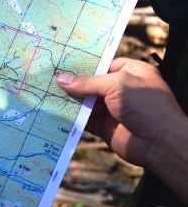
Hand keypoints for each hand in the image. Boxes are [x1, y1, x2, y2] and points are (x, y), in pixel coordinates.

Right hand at [56, 57, 183, 167]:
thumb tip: (62, 80)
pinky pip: (85, 120)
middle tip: (49, 78)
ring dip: (70, 101)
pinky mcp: (105, 127)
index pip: (103, 65)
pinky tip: (56, 113)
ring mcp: (113, 109)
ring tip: (47, 94)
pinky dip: (72, 118)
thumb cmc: (146, 106)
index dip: (84, 64)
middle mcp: (122, 89)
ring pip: (86, 102)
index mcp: (131, 72)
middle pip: (91, 84)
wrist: (159, 143)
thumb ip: (88, 82)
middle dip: (72, 83)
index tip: (62, 62)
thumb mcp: (117, 85)